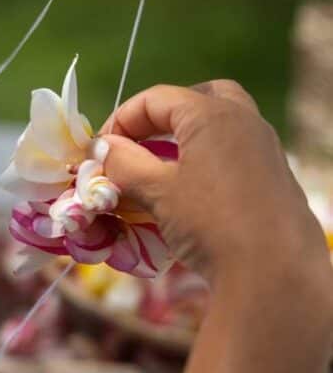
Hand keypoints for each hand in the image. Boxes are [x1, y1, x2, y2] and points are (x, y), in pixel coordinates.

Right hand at [100, 80, 332, 285]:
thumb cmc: (211, 222)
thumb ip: (125, 164)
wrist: (273, 272)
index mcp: (213, 114)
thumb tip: (103, 150)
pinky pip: (234, 153)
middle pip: (197, 100)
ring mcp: (264, 149)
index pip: (155, 99)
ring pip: (219, 126)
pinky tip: (190, 194)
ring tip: (160, 170)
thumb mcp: (159, 192)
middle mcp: (244, 121)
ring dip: (185, 139)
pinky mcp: (274, 178)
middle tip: (139, 144)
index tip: (99, 153)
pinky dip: (207, 161)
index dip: (120, 121)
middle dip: (162, 117)